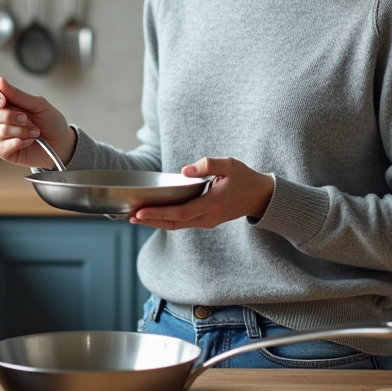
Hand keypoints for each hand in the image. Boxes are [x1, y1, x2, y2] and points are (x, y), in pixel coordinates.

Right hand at [0, 77, 76, 168]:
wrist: (61, 143)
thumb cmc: (50, 122)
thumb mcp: (39, 105)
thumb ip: (19, 95)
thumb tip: (0, 81)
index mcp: (5, 103)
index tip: (3, 101)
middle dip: (8, 116)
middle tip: (26, 119)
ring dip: (17, 131)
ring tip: (34, 132)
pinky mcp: (2, 151)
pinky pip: (0, 147)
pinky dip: (18, 143)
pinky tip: (28, 141)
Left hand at [130, 157, 273, 229]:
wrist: (261, 197)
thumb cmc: (245, 178)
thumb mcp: (230, 165)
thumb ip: (208, 165)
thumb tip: (184, 171)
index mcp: (213, 203)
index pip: (180, 212)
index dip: (158, 213)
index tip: (140, 212)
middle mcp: (209, 217)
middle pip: (174, 223)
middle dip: (151, 221)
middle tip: (130, 216)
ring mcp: (208, 221)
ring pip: (177, 225)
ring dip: (157, 222)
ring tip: (136, 216)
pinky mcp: (206, 220)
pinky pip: (183, 222)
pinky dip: (167, 219)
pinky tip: (154, 214)